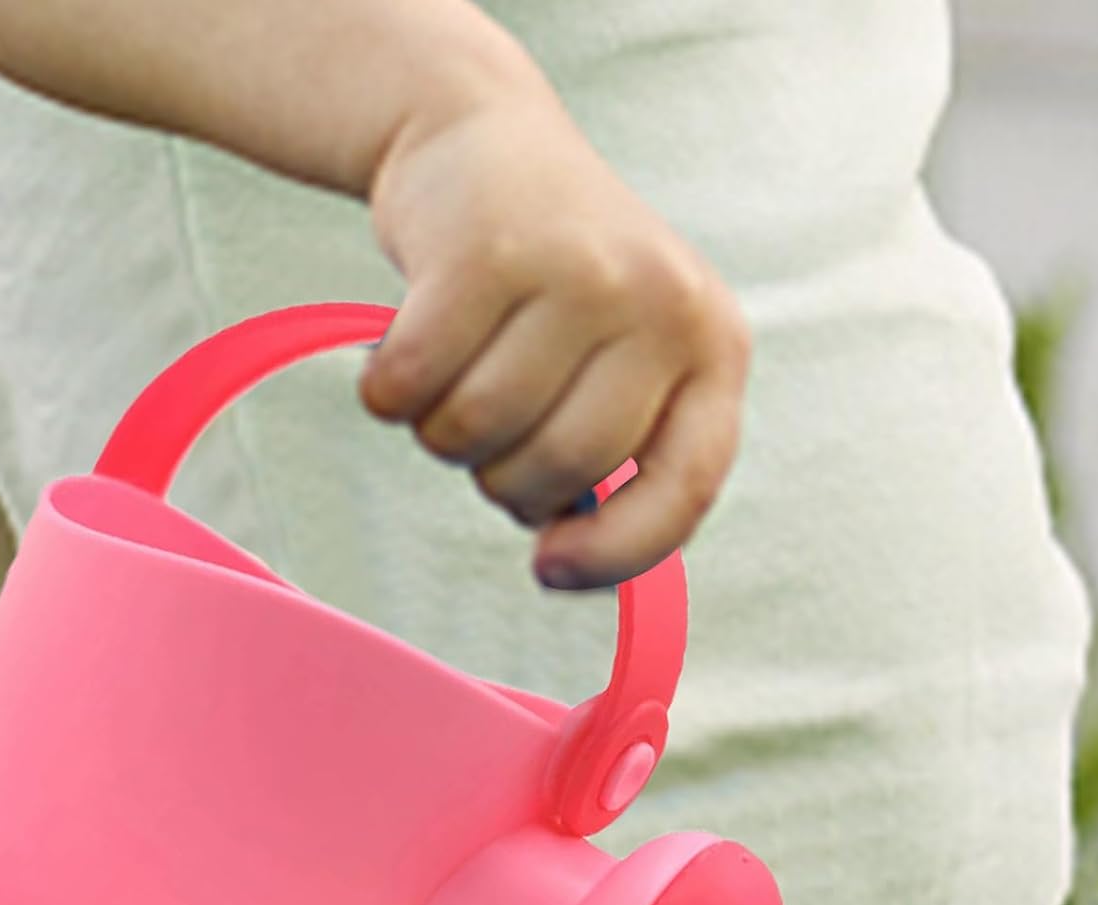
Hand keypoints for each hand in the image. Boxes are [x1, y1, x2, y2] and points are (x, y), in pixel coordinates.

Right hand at [359, 92, 751, 589]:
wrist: (480, 142)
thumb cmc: (552, 284)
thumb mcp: (620, 357)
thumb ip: (619, 448)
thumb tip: (566, 555)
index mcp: (710, 346)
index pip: (684, 488)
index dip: (616, 554)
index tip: (548, 570)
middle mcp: (659, 302)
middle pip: (563, 466)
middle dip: (505, 478)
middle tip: (490, 432)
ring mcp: (576, 270)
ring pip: (478, 430)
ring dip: (442, 431)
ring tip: (453, 377)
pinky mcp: (484, 250)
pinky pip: (411, 385)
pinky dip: (388, 392)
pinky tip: (400, 355)